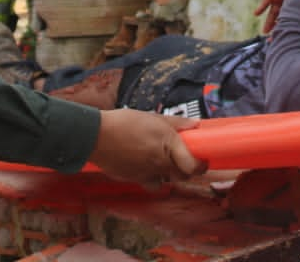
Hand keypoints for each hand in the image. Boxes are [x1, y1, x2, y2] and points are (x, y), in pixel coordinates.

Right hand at [88, 109, 205, 186]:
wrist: (96, 136)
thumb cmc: (124, 123)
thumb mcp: (152, 117)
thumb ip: (175, 123)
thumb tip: (195, 126)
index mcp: (168, 144)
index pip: (193, 166)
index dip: (201, 165)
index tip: (203, 160)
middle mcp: (160, 162)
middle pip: (183, 176)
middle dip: (187, 170)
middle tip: (185, 160)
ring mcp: (147, 174)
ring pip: (167, 182)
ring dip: (168, 175)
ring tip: (161, 161)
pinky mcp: (135, 180)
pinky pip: (150, 183)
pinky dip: (152, 177)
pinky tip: (145, 164)